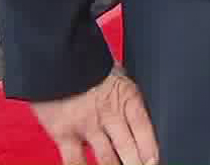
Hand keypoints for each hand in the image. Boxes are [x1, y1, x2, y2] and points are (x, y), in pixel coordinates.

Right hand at [28, 66, 158, 164]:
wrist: (56, 55)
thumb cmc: (86, 61)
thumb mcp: (116, 74)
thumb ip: (122, 96)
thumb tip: (128, 112)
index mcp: (126, 97)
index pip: (144, 129)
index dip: (150, 150)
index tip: (153, 162)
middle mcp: (110, 114)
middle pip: (128, 148)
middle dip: (135, 163)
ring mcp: (87, 125)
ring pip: (107, 158)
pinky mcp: (64, 133)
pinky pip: (75, 161)